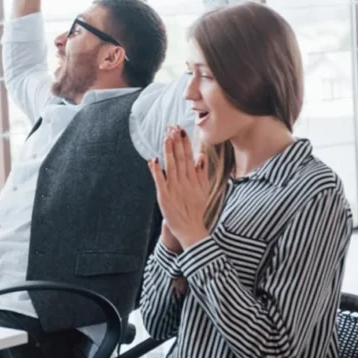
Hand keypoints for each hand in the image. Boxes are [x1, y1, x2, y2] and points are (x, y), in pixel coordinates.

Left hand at [147, 126, 211, 249]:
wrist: (191, 229)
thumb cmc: (196, 209)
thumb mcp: (203, 190)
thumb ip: (202, 173)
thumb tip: (200, 156)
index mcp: (193, 179)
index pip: (189, 157)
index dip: (185, 143)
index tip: (181, 130)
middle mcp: (184, 182)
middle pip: (180, 158)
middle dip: (176, 142)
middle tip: (173, 127)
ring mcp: (174, 188)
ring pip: (171, 166)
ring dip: (168, 151)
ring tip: (166, 137)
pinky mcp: (164, 196)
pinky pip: (159, 181)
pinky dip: (156, 171)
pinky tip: (153, 160)